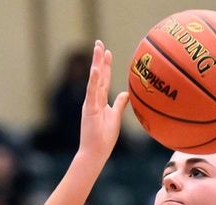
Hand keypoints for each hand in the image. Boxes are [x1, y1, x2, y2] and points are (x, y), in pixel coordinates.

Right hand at [78, 40, 129, 159]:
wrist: (95, 152)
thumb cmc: (104, 137)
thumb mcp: (115, 117)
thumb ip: (119, 104)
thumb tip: (126, 94)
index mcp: (99, 100)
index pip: (103, 79)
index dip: (105, 66)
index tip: (107, 52)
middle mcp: (93, 99)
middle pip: (97, 75)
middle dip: (98, 59)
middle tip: (99, 43)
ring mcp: (91, 103)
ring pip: (94, 79)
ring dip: (96, 63)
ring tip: (97, 49)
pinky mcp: (89, 109)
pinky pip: (91, 92)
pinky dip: (93, 81)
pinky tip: (95, 69)